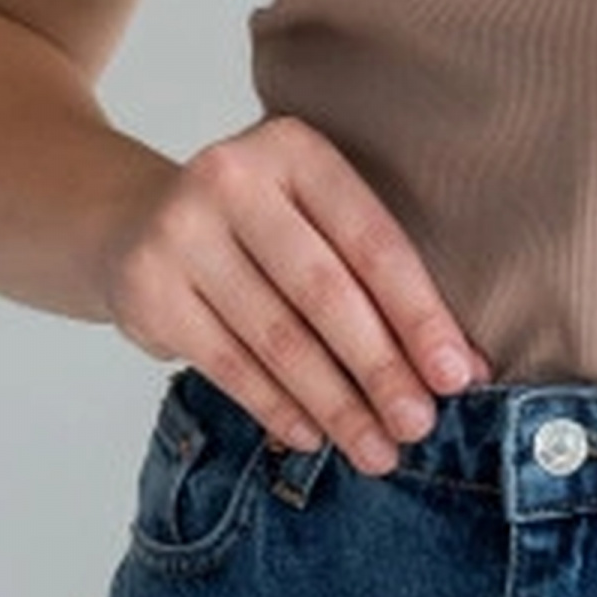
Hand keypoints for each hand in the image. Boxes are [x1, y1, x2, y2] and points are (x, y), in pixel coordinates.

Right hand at [98, 115, 489, 470]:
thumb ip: (376, 275)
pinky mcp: (148, 289)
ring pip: (277, 337)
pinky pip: (228, 364)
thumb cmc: (258, 227)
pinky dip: (277, 406)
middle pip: (324, 291)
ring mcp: (182, 232)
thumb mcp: (312, 216)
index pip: (372, 240)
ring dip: (335, 403)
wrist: (134, 225)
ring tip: (376, 448)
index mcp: (294, 147)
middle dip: (380, 367)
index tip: (457, 376)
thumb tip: (462, 365)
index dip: (419, 313)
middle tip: (418, 425)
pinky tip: (313, 435)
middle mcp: (233, 178)